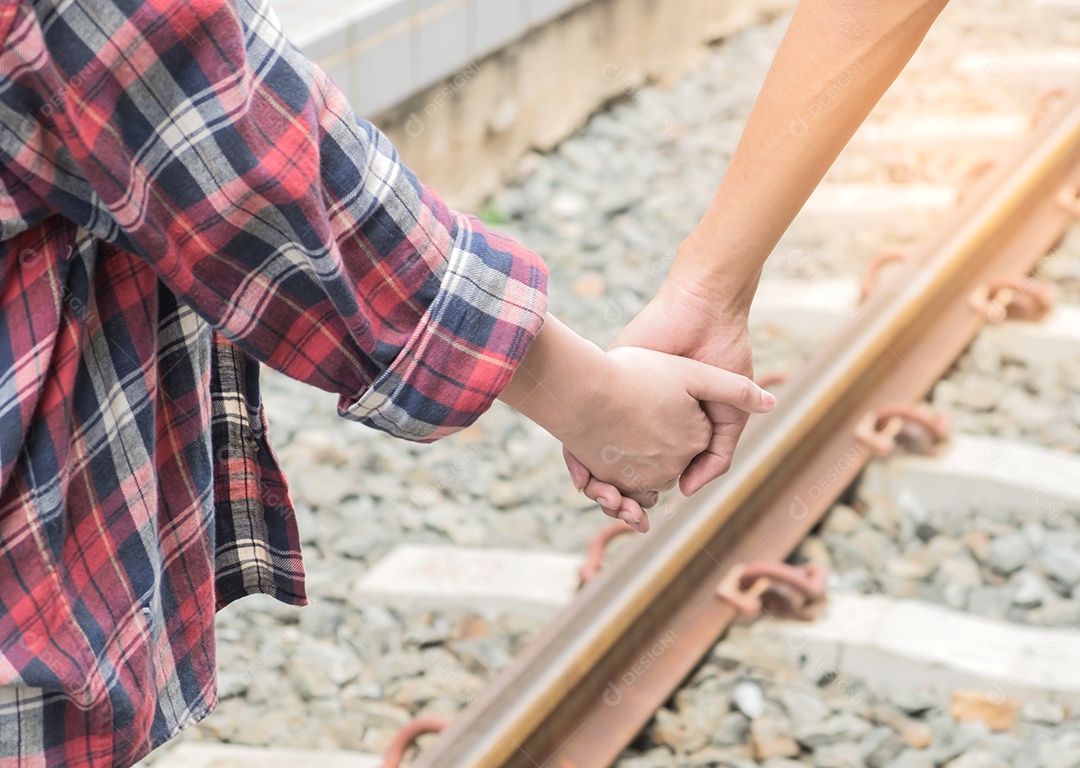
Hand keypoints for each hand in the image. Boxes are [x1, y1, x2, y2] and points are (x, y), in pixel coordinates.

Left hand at [564, 274, 761, 518]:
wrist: (704, 308)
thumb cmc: (723, 354)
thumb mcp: (727, 414)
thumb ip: (717, 453)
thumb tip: (688, 491)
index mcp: (668, 423)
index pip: (648, 472)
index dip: (641, 497)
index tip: (640, 517)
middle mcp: (640, 413)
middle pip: (617, 468)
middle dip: (616, 496)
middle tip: (621, 514)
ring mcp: (621, 396)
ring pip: (594, 455)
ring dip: (596, 483)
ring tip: (606, 499)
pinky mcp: (605, 375)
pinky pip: (578, 422)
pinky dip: (577, 455)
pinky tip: (585, 475)